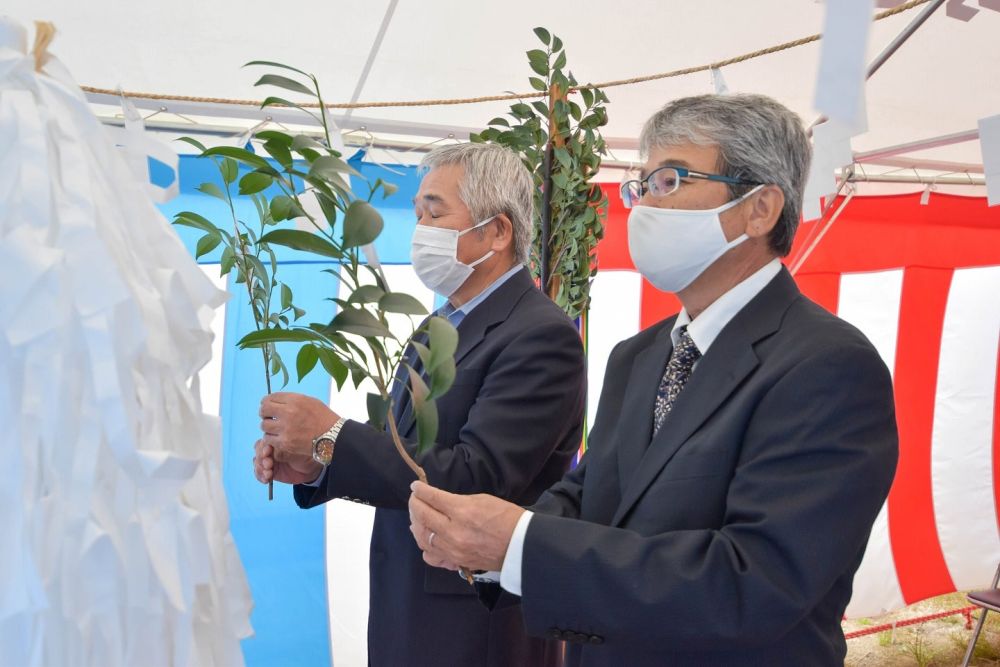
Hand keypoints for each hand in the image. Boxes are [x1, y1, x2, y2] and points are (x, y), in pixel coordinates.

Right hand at [253, 438, 323, 485]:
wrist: (312, 468)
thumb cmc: (305, 454)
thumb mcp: (296, 450)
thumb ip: (283, 450)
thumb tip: (271, 449)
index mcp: (276, 441)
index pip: (264, 441)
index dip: (263, 447)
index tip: (268, 451)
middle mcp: (270, 450)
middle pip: (258, 452)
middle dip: (262, 458)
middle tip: (269, 464)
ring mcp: (269, 461)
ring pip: (257, 462)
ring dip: (260, 468)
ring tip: (269, 473)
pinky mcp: (269, 472)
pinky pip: (259, 474)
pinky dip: (260, 476)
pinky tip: (266, 479)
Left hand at [259, 392, 340, 460]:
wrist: (333, 436)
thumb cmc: (323, 418)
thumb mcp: (310, 401)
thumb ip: (292, 400)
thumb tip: (275, 402)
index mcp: (295, 400)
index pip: (270, 397)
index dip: (267, 402)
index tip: (268, 406)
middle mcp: (288, 413)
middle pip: (263, 410)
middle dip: (265, 413)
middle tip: (269, 417)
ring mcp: (285, 429)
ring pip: (264, 425)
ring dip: (268, 426)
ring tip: (275, 428)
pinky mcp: (285, 443)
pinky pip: (268, 439)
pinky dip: (271, 438)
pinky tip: (278, 437)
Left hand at [408, 481, 524, 571]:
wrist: (520, 545)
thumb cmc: (505, 517)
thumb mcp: (482, 499)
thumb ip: (457, 501)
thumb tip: (439, 501)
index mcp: (461, 511)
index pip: (432, 498)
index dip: (420, 490)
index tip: (415, 486)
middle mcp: (452, 531)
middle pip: (422, 516)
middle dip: (414, 504)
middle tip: (414, 499)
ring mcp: (452, 549)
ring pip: (422, 537)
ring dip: (416, 524)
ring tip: (416, 516)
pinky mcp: (455, 561)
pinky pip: (430, 556)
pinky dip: (424, 546)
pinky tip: (426, 537)